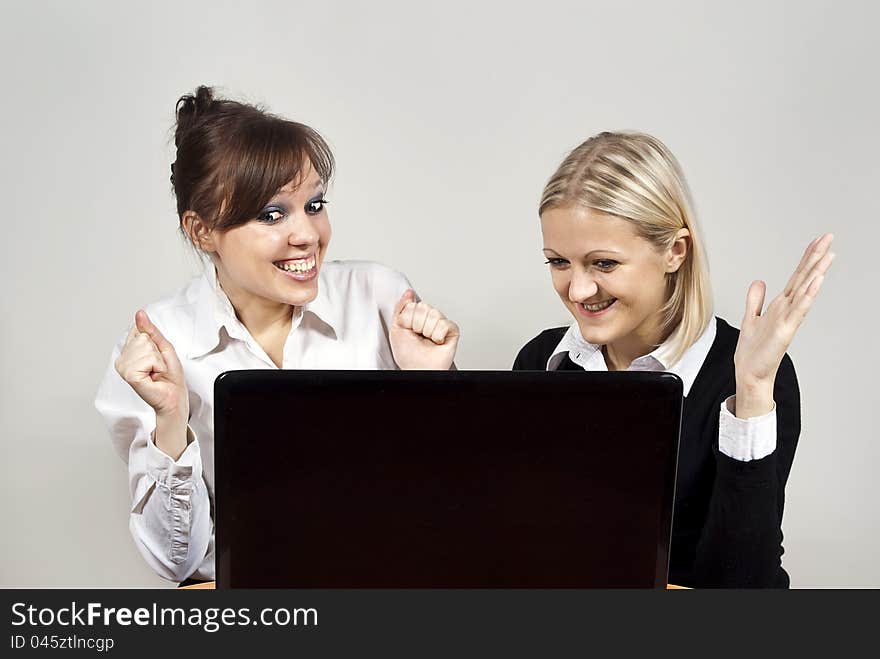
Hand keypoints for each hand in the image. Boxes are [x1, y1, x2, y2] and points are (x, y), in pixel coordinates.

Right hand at [115, 310, 188, 421]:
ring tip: (156, 371)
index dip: (155, 342)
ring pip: (145, 346)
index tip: (157, 356)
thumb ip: (150, 330)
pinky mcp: (129, 374)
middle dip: (157, 352)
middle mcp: (123, 358)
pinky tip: (153, 375)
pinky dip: (157, 365)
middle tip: (158, 366)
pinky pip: (147, 358)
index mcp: (129, 350)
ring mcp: (124, 366)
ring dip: (158, 360)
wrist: (173, 396)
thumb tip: (140, 313)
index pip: (140, 329)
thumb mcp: (163, 347)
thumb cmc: (170, 375)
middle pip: (143, 337)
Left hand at [389, 290, 459, 369]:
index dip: (408, 319)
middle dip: (417, 324)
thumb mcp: (396, 328)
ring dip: (427, 331)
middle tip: (418, 335)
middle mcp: (429, 318)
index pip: (413, 304)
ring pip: (434, 314)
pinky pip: (444, 324)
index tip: (408, 329)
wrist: (418, 368)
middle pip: (424, 307)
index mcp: (415, 316)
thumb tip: (408, 293)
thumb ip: (401, 308)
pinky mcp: (452, 330)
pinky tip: (437, 341)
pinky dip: (438, 335)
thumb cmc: (408, 355)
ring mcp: (441, 323)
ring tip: (427, 339)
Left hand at [733, 233, 833, 417]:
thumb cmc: (753, 351)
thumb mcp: (750, 318)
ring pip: (805, 290)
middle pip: (804, 278)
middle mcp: (787, 309)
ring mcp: (788, 318)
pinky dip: (808, 295)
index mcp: (780, 304)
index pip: (797, 276)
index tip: (818, 241)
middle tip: (829, 238)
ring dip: (816, 272)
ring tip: (828, 255)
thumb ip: (755, 300)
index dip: (807, 258)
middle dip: (816, 257)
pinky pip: (799, 309)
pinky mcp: (785, 330)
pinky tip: (817, 282)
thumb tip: (759, 281)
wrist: (749, 373)